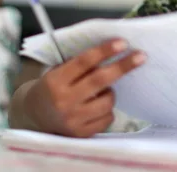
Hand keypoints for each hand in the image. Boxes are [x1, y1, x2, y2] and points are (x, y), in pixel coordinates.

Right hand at [24, 39, 145, 137]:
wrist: (34, 118)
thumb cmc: (52, 88)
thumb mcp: (57, 72)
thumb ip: (79, 65)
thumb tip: (112, 51)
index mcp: (55, 81)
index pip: (83, 62)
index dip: (104, 51)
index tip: (122, 43)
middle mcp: (64, 100)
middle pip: (100, 80)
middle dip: (123, 66)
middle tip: (142, 56)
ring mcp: (73, 119)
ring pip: (107, 101)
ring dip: (110, 93)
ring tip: (99, 92)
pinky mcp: (82, 134)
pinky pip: (107, 118)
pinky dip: (106, 110)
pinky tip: (94, 108)